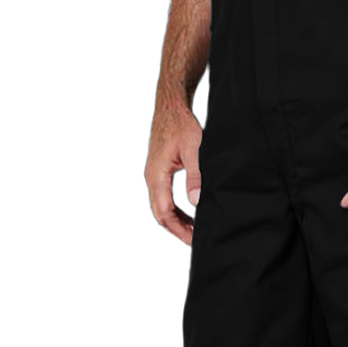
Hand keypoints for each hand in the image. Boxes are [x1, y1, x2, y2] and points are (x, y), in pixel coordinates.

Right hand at [145, 102, 203, 245]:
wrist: (171, 106)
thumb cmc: (181, 124)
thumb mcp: (194, 149)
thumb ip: (195, 176)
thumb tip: (195, 201)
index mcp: (156, 175)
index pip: (164, 213)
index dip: (179, 230)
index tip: (193, 240)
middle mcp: (151, 177)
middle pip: (160, 214)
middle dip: (177, 230)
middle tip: (196, 240)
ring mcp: (153, 174)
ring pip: (161, 206)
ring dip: (176, 220)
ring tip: (194, 230)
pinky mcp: (158, 170)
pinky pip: (163, 196)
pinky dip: (175, 209)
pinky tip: (189, 212)